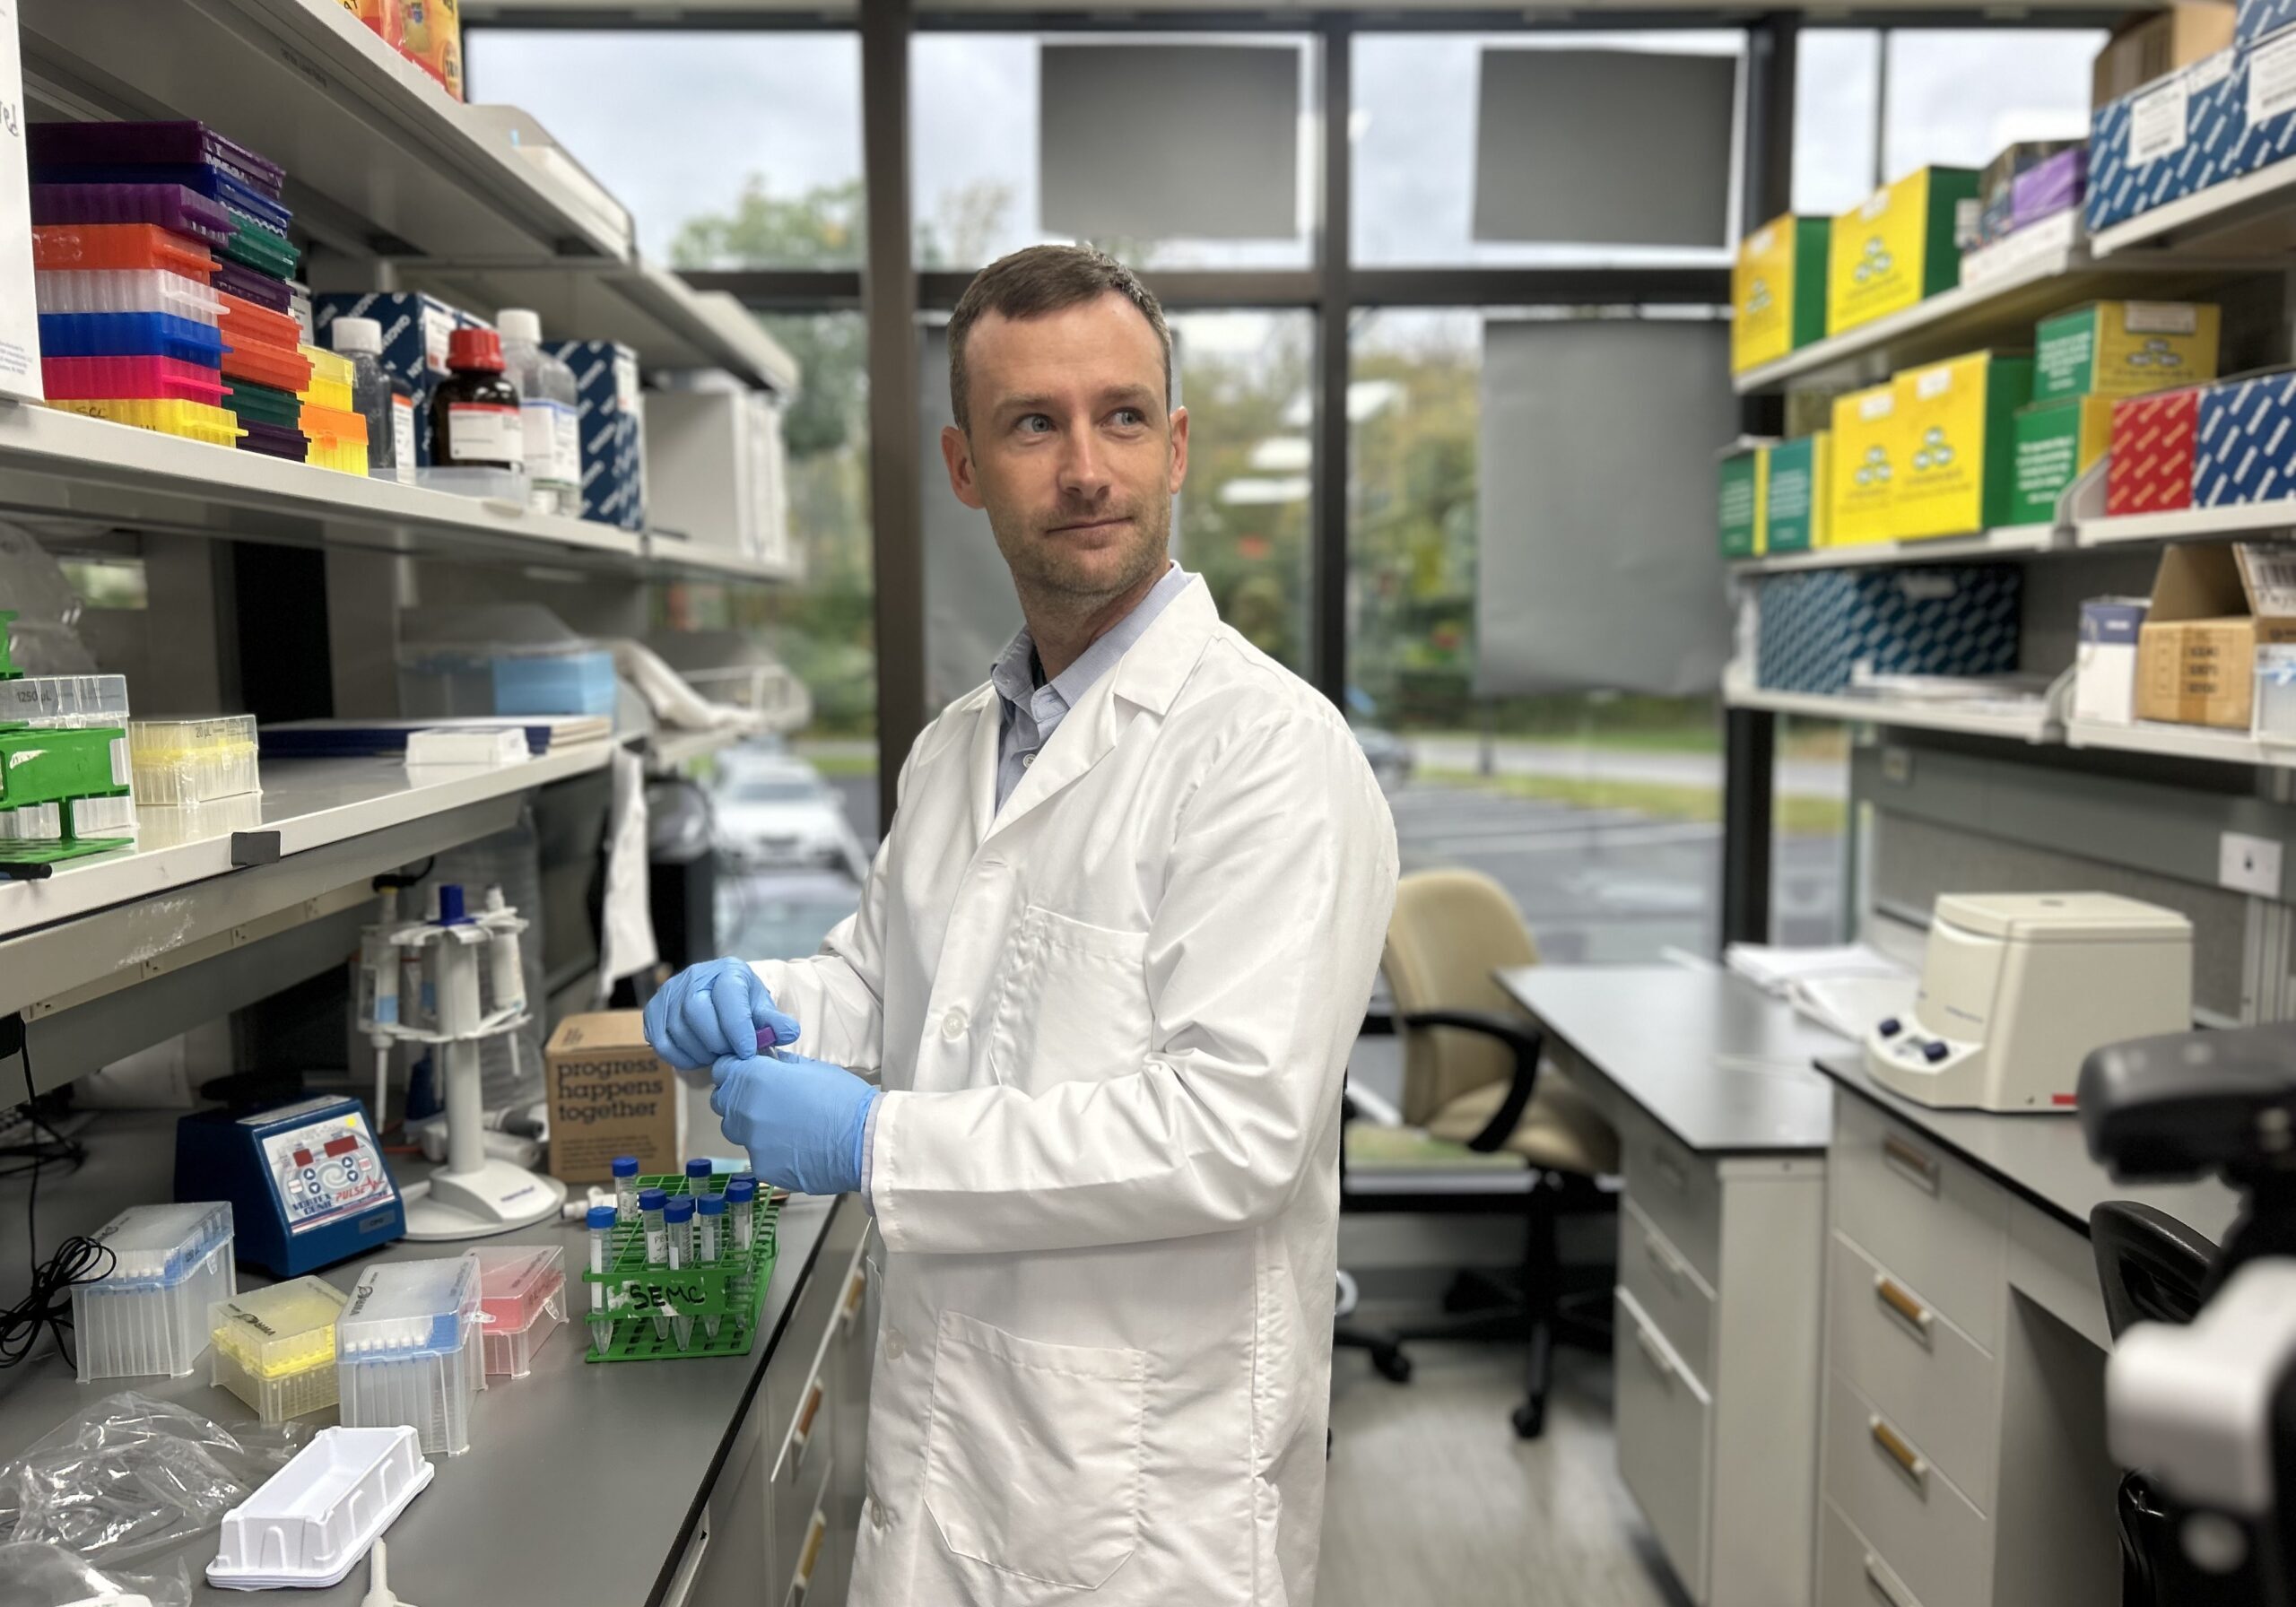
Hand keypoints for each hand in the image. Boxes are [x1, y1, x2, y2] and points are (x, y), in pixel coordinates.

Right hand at [643, 958, 799, 1070]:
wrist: (717, 998)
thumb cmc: (742, 1005)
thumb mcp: (761, 1008)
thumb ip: (773, 1021)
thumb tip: (789, 1032)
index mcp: (727, 971)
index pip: (727, 996)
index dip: (737, 1028)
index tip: (747, 1051)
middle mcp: (694, 976)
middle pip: (696, 1012)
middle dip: (716, 1041)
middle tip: (730, 1054)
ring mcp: (669, 993)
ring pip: (678, 1030)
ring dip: (700, 1052)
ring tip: (717, 1055)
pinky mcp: (653, 1012)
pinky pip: (661, 1043)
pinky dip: (681, 1058)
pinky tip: (698, 1057)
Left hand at [711, 1051, 877, 1196]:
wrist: (864, 1141)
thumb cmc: (843, 1099)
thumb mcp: (812, 1068)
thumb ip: (781, 1066)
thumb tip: (770, 1064)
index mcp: (754, 1078)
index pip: (723, 1070)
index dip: (735, 1070)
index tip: (748, 1073)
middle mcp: (744, 1111)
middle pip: (724, 1103)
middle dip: (739, 1098)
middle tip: (767, 1100)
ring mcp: (751, 1143)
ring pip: (738, 1132)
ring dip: (751, 1127)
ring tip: (784, 1127)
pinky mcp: (762, 1169)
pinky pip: (757, 1156)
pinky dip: (770, 1152)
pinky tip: (795, 1149)